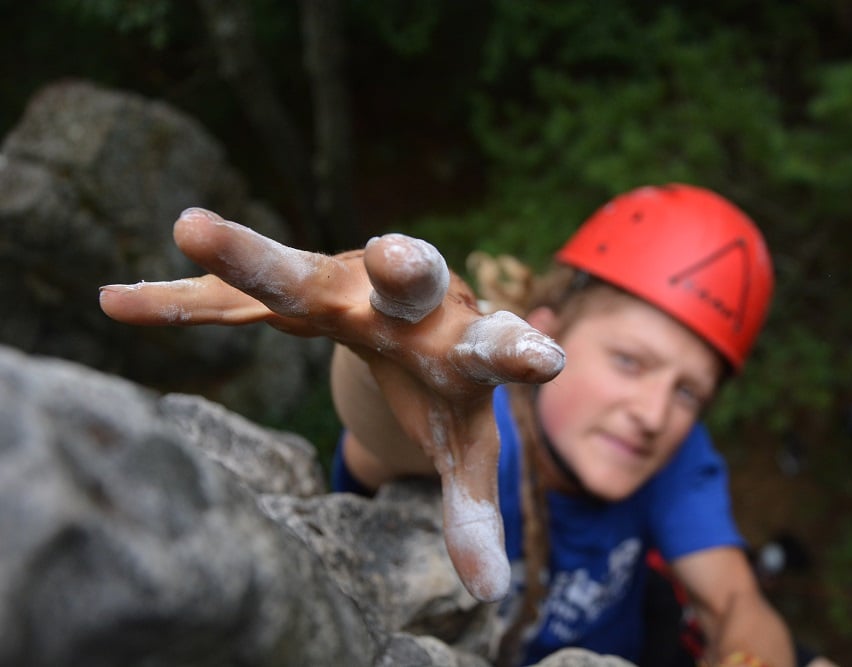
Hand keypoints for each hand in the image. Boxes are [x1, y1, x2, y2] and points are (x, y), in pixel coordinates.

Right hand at [99, 208, 565, 601]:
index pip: (497, 347)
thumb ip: (472, 509)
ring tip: (190, 228)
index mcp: (464, 344)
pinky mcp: (298, 288)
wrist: (418, 322)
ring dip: (247, 256)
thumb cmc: (451, 387)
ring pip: (297, 271)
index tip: (543, 359)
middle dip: (399, 265)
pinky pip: (233, 299)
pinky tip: (116, 300)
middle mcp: (413, 302)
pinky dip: (181, 301)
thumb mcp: (462, 447)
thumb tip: (489, 596)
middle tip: (392, 254)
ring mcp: (351, 287)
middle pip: (407, 278)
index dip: (517, 353)